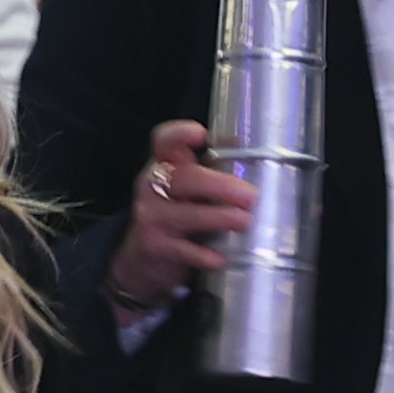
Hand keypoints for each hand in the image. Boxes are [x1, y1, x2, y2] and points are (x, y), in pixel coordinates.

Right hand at [111, 118, 255, 321]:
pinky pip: (182, 250)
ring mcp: (151, 217)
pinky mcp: (155, 247)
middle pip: (182, 178)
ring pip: (184, 215)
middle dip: (219, 186)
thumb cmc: (178, 213)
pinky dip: (202, 255)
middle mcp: (152, 187)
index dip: (179, 134)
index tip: (201, 135)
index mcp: (164, 165)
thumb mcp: (192, 187)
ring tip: (244, 221)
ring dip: (217, 218)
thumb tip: (243, 142)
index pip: (163, 141)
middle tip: (250, 196)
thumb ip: (213, 166)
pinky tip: (220, 258)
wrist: (143, 258)